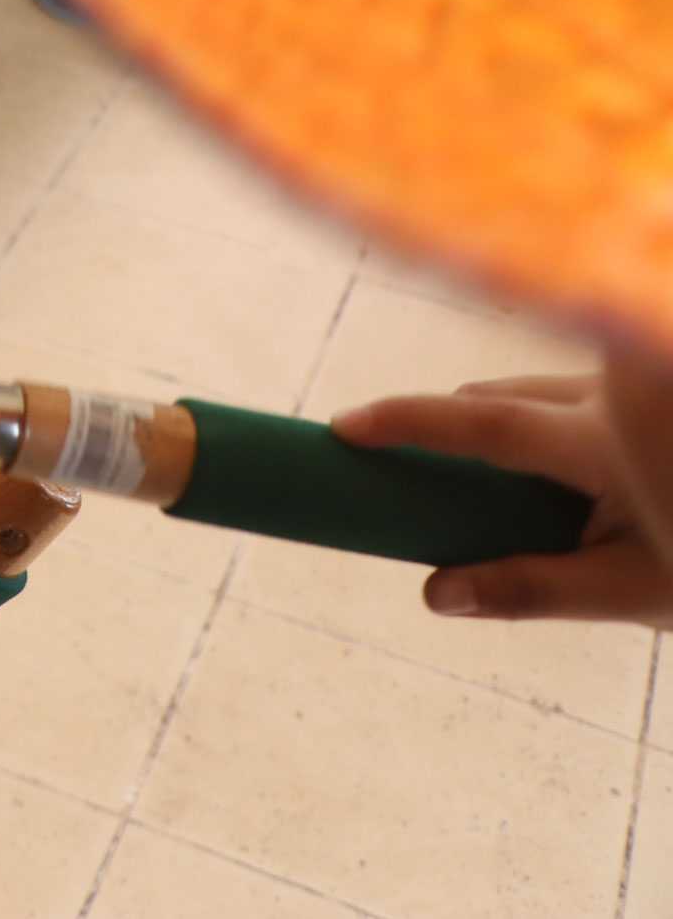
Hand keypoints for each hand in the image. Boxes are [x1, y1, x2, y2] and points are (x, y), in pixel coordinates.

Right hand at [330, 369, 672, 625]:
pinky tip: (579, 481)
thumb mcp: (637, 591)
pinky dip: (548, 427)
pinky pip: (576, 400)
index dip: (405, 422)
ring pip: (539, 391)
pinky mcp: (648, 401)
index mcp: (599, 444)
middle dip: (445, 422)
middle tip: (409, 462)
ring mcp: (634, 395)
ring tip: (499, 486)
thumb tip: (433, 593)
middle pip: (500, 397)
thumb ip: (533, 589)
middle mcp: (612, 403)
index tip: (341, 426)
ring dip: (501, 423)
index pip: (480, 425)